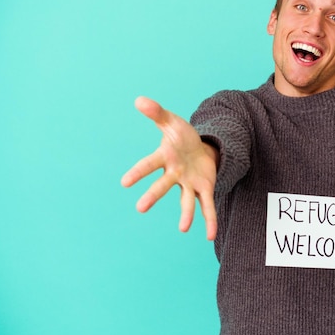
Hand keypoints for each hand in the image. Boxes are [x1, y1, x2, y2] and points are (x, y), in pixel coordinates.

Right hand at [121, 96, 218, 239]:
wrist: (200, 149)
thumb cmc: (181, 137)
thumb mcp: (172, 122)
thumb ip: (157, 113)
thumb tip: (139, 99)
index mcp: (165, 158)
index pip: (149, 165)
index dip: (137, 172)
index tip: (124, 182)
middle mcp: (174, 175)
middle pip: (163, 186)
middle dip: (153, 195)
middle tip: (140, 208)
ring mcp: (189, 184)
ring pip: (186, 200)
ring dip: (186, 214)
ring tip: (184, 228)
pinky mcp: (204, 188)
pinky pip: (207, 206)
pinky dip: (210, 220)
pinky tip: (211, 235)